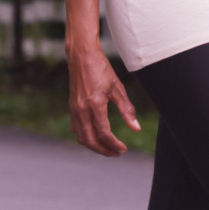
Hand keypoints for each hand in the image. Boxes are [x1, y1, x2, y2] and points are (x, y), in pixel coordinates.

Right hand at [67, 39, 139, 156]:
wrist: (81, 56)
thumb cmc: (101, 69)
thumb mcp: (117, 88)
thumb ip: (127, 109)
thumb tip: (136, 128)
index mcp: (94, 105)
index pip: (104, 133)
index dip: (114, 144)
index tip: (123, 148)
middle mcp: (81, 110)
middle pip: (90, 140)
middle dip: (104, 150)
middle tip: (117, 153)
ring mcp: (74, 109)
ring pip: (81, 137)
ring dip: (94, 146)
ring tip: (107, 148)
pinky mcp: (72, 107)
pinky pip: (76, 129)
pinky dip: (86, 137)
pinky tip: (95, 136)